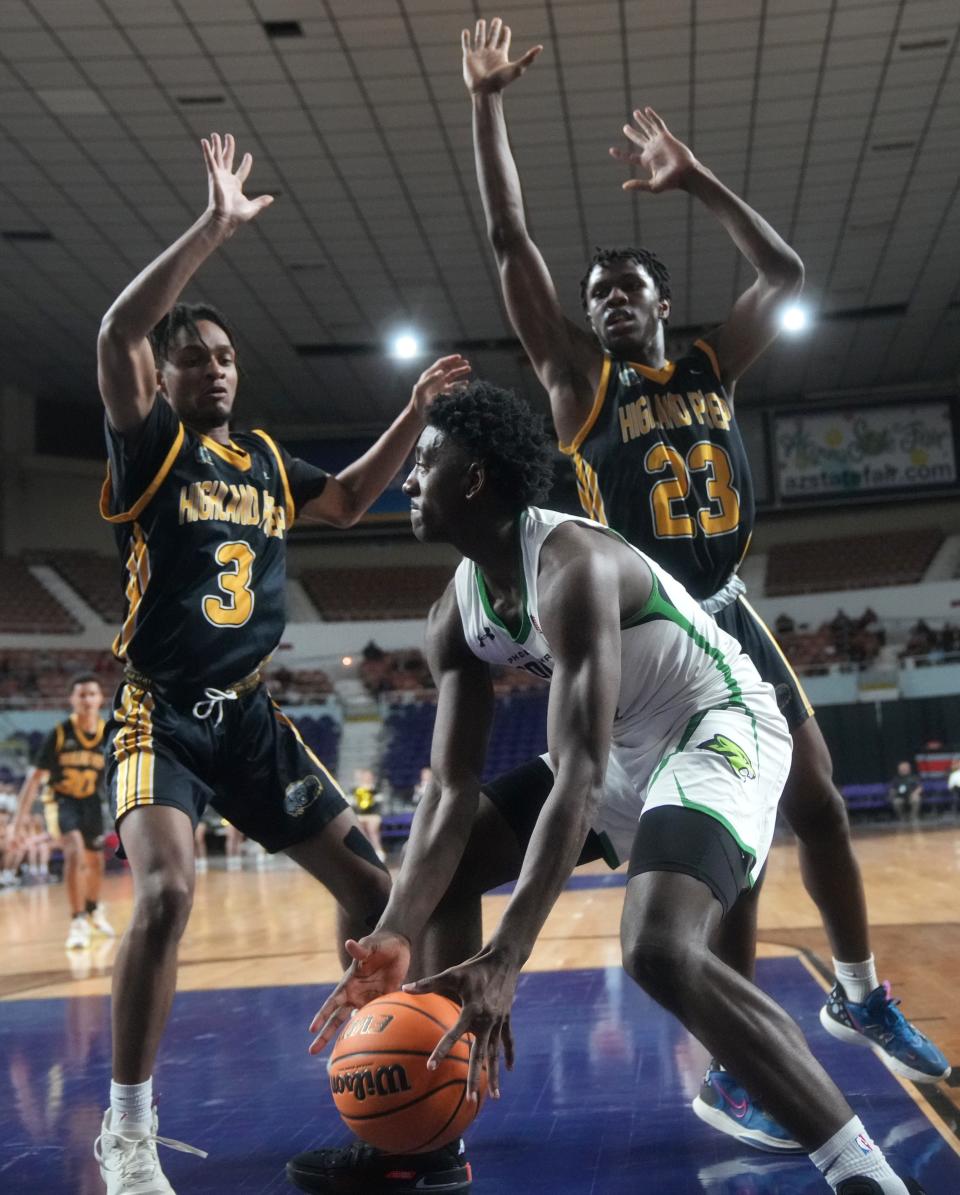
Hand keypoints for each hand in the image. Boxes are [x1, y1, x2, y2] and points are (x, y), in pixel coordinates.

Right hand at [202, 132, 273, 227]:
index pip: (242, 171)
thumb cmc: (236, 217)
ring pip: (218, 157)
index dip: (246, 163)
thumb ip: (261, 202)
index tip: (248, 155)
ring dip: (216, 146)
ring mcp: (219, 177)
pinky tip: (204, 141)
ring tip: (215, 134)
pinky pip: (210, 161)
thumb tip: (271, 198)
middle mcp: (226, 179)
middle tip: (228, 136)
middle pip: (227, 159)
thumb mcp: (252, 208)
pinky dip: (207, 151)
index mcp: (236, 186)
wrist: (225, 218)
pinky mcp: (214, 176)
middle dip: (228, 148)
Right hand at [308, 930, 410, 1053]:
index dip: (322, 1016)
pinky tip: (372, 1047)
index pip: (332, 1003)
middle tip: (312, 1051)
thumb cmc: (380, 943)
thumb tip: (349, 943)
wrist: (398, 945)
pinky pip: (378, 1018)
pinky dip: (375, 1032)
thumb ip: (361, 949)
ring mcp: (369, 1000)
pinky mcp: (384, 1001)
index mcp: (349, 984)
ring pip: (356, 1023)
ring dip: (348, 1038)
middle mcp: (356, 995)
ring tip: (339, 1056)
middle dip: (325, 1035)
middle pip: (337, 1019)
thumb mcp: (370, 945)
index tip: (312, 1029)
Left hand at [403, 944, 518, 1099]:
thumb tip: (405, 987)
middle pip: (480, 1055)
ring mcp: (499, 1022)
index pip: (454, 1035)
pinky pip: (508, 1041)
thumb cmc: (474, 966)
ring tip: (496, 1097)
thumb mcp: (452, 973)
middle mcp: (487, 1020)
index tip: (431, 1067)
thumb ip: (428, 983)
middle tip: (471, 1100)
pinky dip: (508, 1055)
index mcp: (472, 1010)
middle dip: (476, 1078)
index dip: (442, 1050)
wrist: (504, 959)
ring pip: (496, 1054)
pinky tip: (509, 1070)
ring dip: (495, 1075)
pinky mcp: (507, 1019)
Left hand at [409, 354, 471, 419]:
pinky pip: (453, 387)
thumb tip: (442, 371)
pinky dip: (460, 385)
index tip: (459, 357)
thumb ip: (430, 379)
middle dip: (457, 364)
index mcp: (429, 375)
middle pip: (448, 368)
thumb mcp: (421, 389)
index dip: (450, 359)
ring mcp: (440, 386)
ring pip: (452, 376)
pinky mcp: (443, 394)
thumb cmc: (418, 401)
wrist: (418, 415)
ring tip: (468, 369)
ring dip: (460, 372)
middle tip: (467, 363)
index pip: (441, 364)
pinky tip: (466, 385)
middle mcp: (435, 379)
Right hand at [462, 17, 541, 94]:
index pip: (504, 41)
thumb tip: (541, 47)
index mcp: (500, 55)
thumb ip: (529, 58)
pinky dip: (465, 38)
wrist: (485, 91)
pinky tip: (466, 32)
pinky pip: (467, 46)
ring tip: (481, 21)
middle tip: (497, 19)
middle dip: (495, 28)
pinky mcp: (469, 58)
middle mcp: (490, 54)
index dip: (505, 34)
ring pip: (479, 38)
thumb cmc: (501, 82)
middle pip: (492, 37)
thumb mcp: (517, 68)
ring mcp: (479, 55)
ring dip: (481, 30)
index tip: (506, 28)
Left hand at [609, 107, 699, 193]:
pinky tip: (647, 110)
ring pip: (648, 129)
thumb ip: (638, 185)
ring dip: (642, 121)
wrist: (685, 173)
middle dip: (632, 133)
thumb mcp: (652, 186)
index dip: (621, 154)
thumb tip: (624, 186)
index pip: (630, 157)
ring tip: (636, 113)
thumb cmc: (671, 182)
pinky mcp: (666, 137)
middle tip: (625, 128)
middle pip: (639, 139)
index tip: (611, 150)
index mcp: (647, 162)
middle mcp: (651, 151)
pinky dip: (652, 117)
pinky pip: (658, 124)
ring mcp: (658, 143)